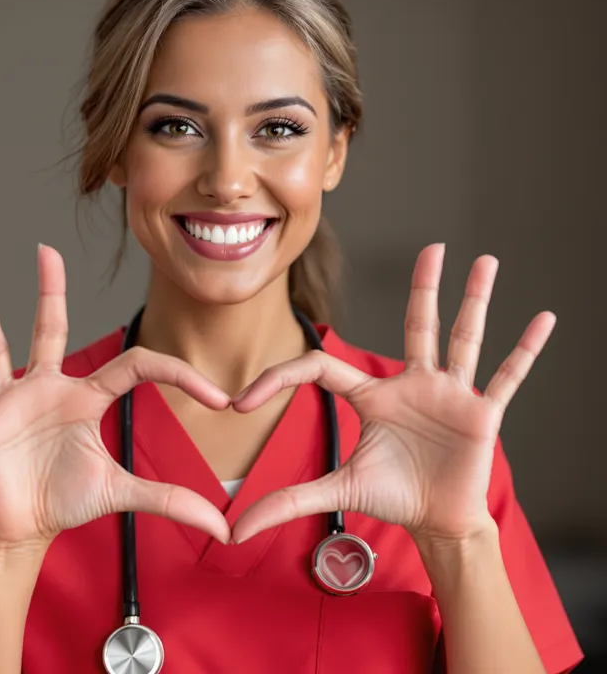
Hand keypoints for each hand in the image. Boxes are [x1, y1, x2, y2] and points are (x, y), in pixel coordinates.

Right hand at [0, 243, 231, 550]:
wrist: (25, 527)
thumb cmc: (70, 499)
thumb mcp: (121, 492)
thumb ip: (168, 499)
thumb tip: (223, 527)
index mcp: (87, 397)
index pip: (136, 365)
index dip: (179, 373)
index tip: (219, 397)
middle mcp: (48, 388)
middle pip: (50, 329)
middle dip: (49, 290)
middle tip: (47, 249)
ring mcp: (10, 403)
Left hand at [231, 243, 555, 544]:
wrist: (436, 522)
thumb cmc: (392, 496)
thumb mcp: (338, 489)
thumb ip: (289, 501)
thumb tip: (236, 531)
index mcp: (372, 396)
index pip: (321, 367)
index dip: (279, 377)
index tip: (240, 400)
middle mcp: (413, 384)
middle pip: (416, 324)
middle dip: (425, 287)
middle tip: (433, 248)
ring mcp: (449, 395)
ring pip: (462, 338)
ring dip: (475, 301)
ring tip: (486, 261)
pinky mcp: (481, 414)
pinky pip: (506, 376)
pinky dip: (524, 350)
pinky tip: (543, 320)